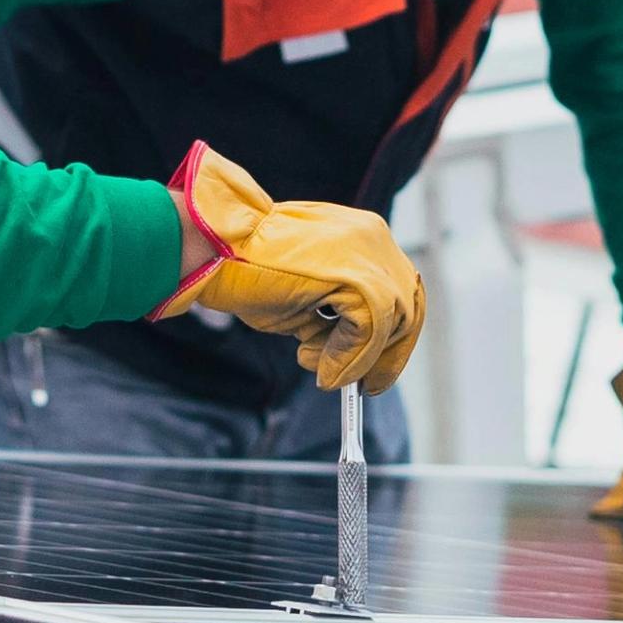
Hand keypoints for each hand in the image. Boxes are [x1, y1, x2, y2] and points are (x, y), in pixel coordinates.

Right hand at [159, 143, 425, 392]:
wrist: (214, 250)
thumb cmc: (248, 272)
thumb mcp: (306, 297)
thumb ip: (337, 316)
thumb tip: (353, 358)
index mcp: (362, 235)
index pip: (398, 290)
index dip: (390, 335)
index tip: (375, 369)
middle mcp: (373, 238)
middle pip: (408, 308)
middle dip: (385, 355)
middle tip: (364, 387)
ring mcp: (368, 255)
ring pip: (390, 323)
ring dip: (358, 360)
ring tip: (319, 370)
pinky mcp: (357, 278)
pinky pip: (370, 332)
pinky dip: (348, 359)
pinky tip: (318, 366)